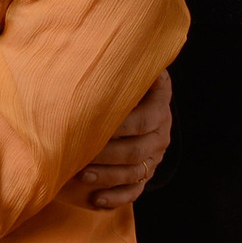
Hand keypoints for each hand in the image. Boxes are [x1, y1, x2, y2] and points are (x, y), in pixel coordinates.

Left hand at [70, 69, 171, 209]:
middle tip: (81, 155)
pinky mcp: (146, 173)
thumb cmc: (126, 81)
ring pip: (135, 173)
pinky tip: (96, 200)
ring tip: (83, 176)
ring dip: (108, 177)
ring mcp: (155, 157)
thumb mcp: (131, 69)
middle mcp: (161, 135)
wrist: (146, 100)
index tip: (93, 125)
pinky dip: (117, 197)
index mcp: (158, 108)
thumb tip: (109, 42)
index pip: (143, 121)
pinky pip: (135, 191)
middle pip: (137, 150)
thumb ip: (125, 62)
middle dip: (108, 155)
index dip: (120, 125)